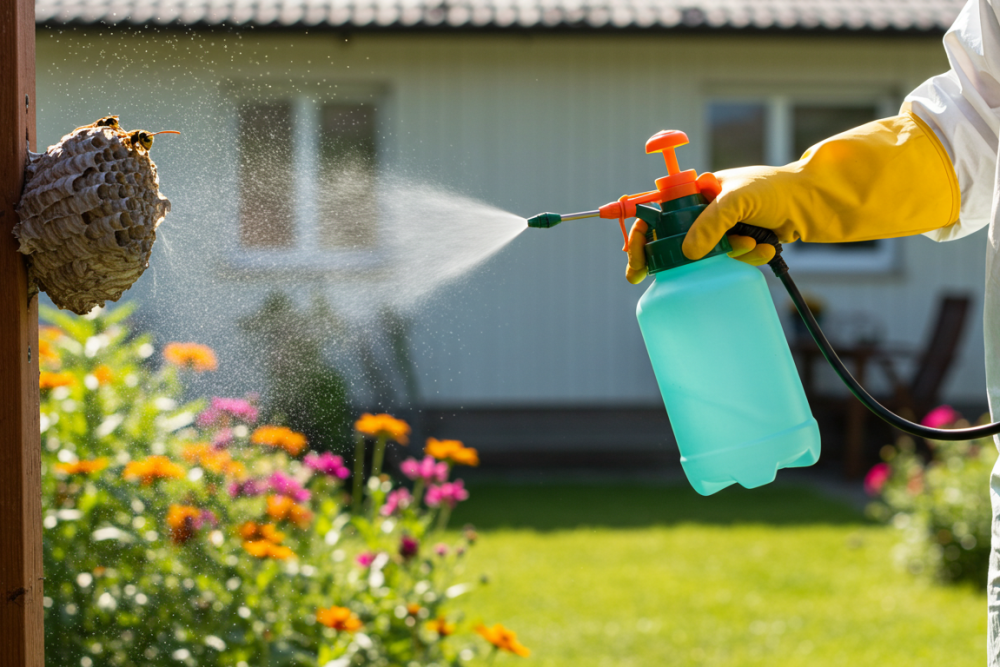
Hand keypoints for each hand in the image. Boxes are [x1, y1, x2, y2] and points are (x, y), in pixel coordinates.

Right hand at [625, 168, 777, 284]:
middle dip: (683, 257)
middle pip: (676, 241)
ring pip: (707, 255)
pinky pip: (731, 260)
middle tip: (680, 275)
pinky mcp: (739, 243)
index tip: (637, 266)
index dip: (642, 239)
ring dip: (727, 255)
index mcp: (695, 193)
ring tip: (750, 242)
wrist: (812, 200)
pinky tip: (765, 249)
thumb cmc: (775, 188)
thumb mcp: (737, 199)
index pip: (656, 215)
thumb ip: (711, 223)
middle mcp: (705, 211)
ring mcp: (722, 229)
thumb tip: (688, 253)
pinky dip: (747, 258)